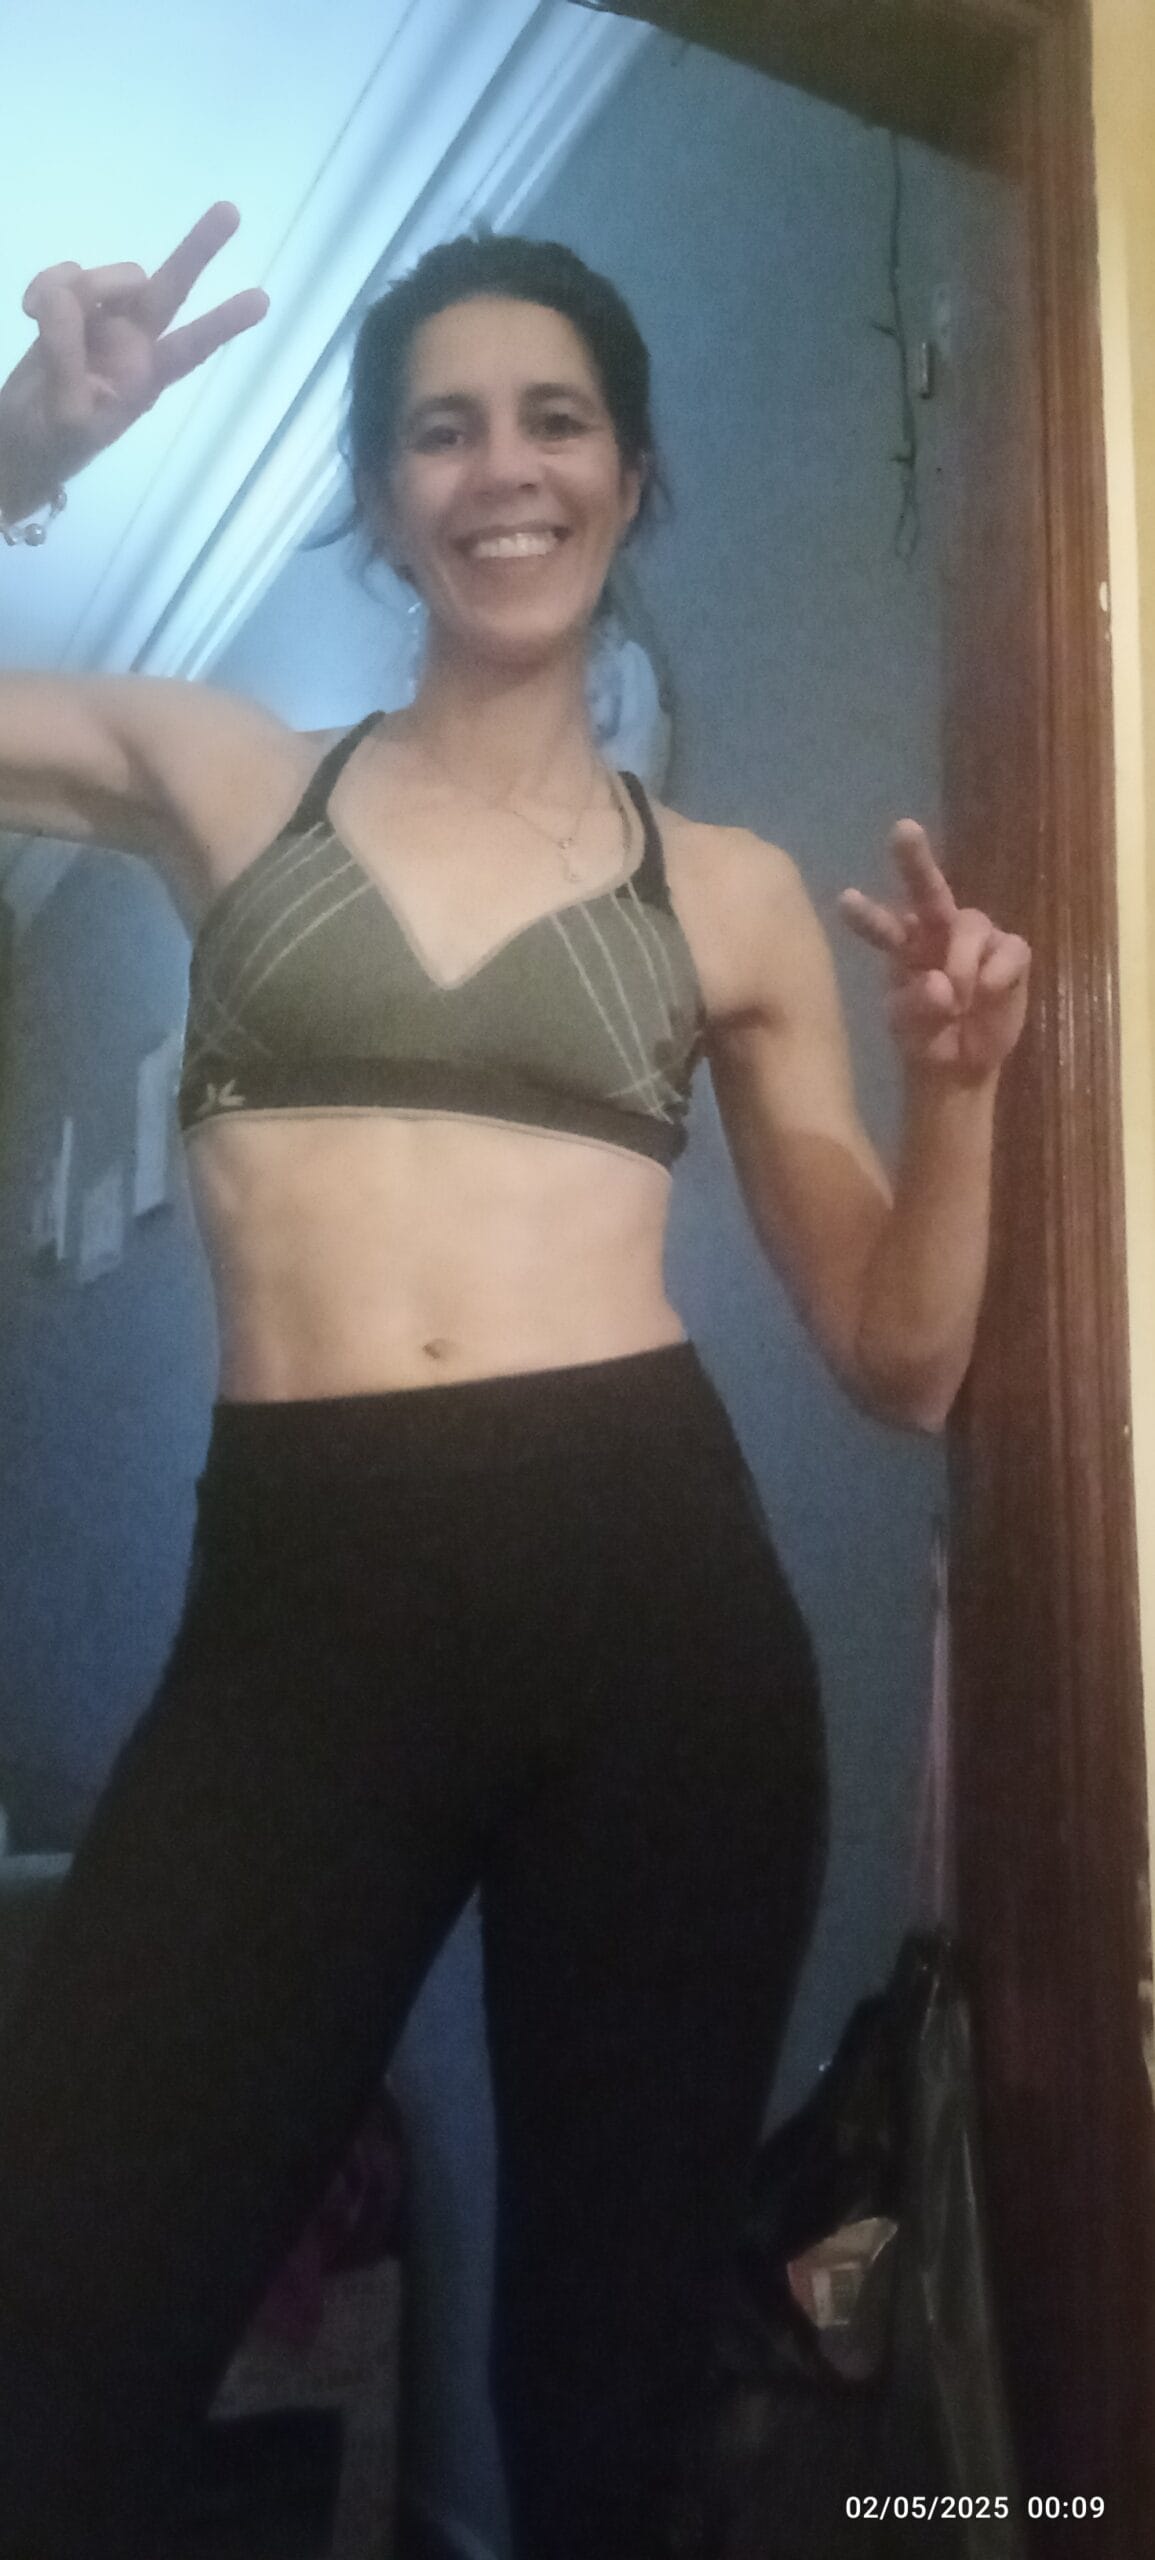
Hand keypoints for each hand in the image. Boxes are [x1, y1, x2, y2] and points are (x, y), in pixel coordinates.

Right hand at [0, 202, 268, 517]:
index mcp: (146, 377)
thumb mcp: (67, 412)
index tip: (261, 301)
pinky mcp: (73, 306)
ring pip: (105, 276)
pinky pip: (65, 274)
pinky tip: (27, 309)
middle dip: (198, 251)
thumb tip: (65, 299)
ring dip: (71, 289)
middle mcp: (135, 341)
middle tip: (230, 211)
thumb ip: (68, 357)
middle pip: (170, 287)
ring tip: (38, 320)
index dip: (223, 324)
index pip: (191, 347)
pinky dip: (45, 283)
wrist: (21, 437)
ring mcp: (106, 319)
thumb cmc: (56, 439)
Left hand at [838, 820, 1030, 1082]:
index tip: (845, 900)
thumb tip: (941, 983)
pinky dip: (998, 974)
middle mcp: (939, 930)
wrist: (967, 1063)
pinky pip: (1008, 950)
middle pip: (928, 888)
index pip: (884, 926)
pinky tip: (990, 994)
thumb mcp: (912, 1033)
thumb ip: (919, 1008)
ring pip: (972, 925)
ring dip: (963, 963)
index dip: (867, 915)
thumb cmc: (929, 1038)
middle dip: (915, 860)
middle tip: (902, 829)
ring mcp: (978, 937)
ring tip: (961, 1001)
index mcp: (905, 946)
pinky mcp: (1010, 951)